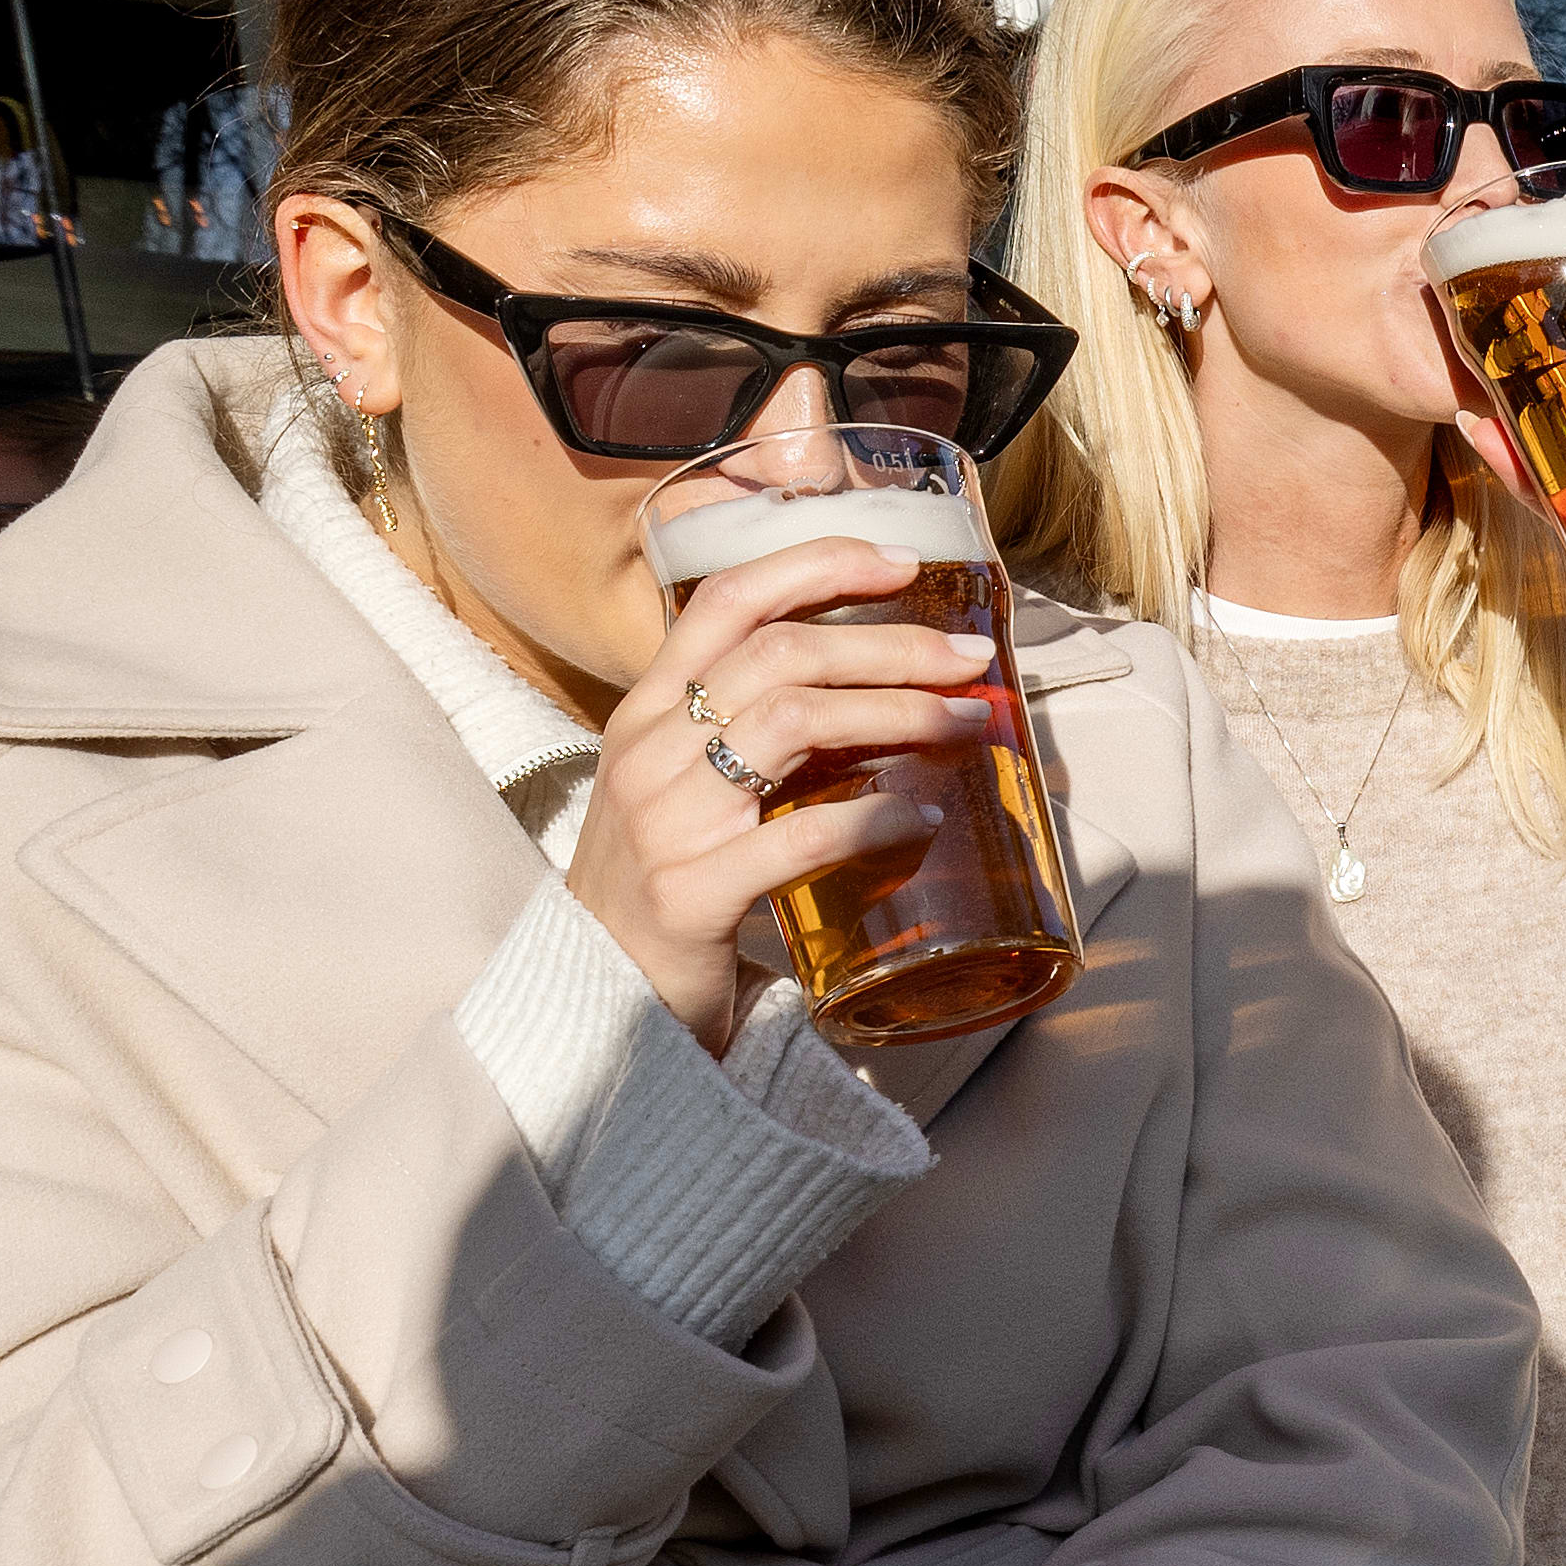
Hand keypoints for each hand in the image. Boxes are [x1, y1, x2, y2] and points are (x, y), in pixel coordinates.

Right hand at [572, 522, 1007, 1051]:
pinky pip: (800, 837)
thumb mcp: (685, 792)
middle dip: (889, 644)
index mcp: (645, 713)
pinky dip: (874, 819)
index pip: (727, 601)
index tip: (900, 562)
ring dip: (896, 712)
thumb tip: (875, 693)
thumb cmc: (665, 890)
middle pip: (782, 654)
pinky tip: (921, 818)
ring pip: (794, 722)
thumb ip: (751, 739)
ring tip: (965, 722)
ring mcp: (662, 822)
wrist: (597, 1002)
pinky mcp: (688, 894)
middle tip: (968, 658)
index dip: (816, 565)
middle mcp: (646, 751)